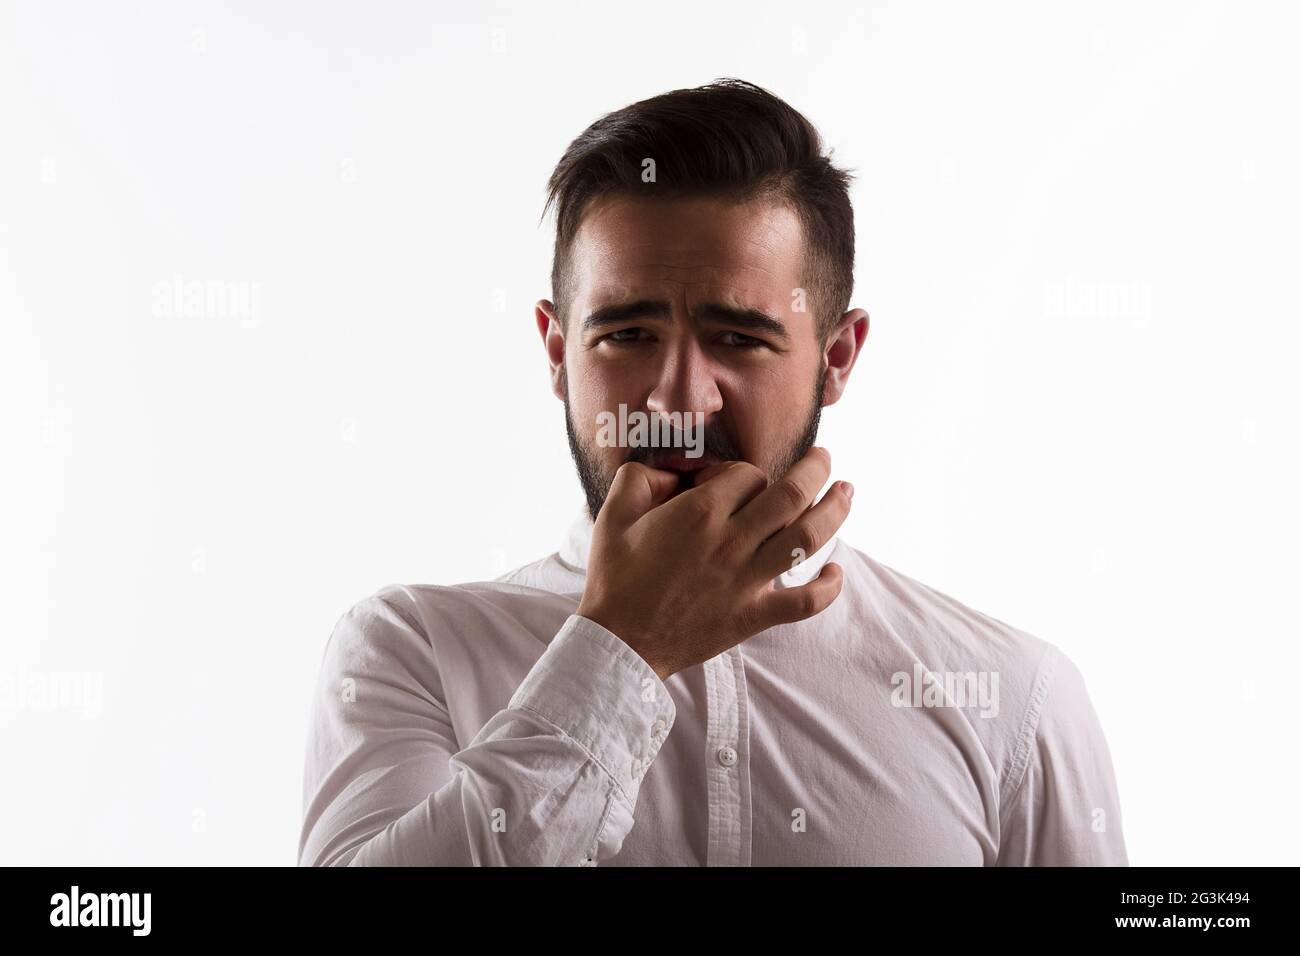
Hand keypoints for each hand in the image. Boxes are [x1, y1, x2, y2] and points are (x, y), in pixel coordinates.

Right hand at [576, 446, 851, 678]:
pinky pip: (805, 602)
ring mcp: (747, 580)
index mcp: (699, 512)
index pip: (747, 474)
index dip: (746, 471)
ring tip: (846, 491)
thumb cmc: (615, 577)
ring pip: (807, 538)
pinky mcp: (754, 615)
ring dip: (834, 510)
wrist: (619, 642)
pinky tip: (835, 570)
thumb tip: (675, 470)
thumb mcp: (613, 513)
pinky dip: (828, 587)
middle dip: (815, 469)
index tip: (735, 483)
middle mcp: (731, 541)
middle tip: (824, 458)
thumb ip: (641, 476)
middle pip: (791, 494)